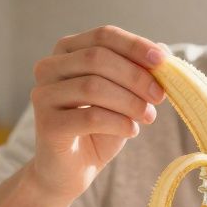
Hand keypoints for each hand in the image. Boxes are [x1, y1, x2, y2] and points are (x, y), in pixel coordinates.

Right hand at [29, 26, 167, 199]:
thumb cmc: (98, 128)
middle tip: (159, 96)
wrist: (71, 170)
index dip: (135, 46)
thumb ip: (138, 72)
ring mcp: (43, 95)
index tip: (163, 61)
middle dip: (135, 76)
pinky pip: (90, 117)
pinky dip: (118, 122)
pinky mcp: (46, 124)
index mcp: (66, 51)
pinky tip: (131, 130)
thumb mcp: (123, 96)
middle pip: (97, 58)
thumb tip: (162, 50)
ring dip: (130, 102)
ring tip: (148, 117)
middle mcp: (48, 67)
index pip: (103, 36)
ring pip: (93, 86)